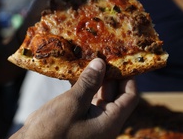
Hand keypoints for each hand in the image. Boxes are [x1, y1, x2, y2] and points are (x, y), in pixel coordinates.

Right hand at [10, 58, 138, 138]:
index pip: (130, 96)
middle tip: (104, 53)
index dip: (128, 77)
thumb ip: (89, 82)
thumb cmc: (53, 129)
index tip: (122, 58)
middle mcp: (104, 120)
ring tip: (90, 58)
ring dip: (95, 77)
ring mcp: (90, 118)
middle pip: (116, 93)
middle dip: (110, 73)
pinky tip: (75, 70)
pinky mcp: (77, 115)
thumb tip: (101, 62)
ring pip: (99, 94)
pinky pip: (86, 97)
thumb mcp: (73, 103)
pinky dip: (83, 84)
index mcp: (110, 121)